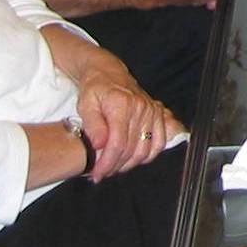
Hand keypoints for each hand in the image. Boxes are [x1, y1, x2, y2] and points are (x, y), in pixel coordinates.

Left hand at [74, 52, 183, 179]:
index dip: (107, 162)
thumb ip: (93, 125)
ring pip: (147, 149)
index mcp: (122, 104)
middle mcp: (141, 108)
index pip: (118, 143)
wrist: (108, 72)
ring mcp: (153, 111)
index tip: (97, 173)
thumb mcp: (86, 104)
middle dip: (116, 166)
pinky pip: (160, 141)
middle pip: (133, 149)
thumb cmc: (95, 89)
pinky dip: (150, 154)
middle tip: (102, 172)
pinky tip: (135, 158)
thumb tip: (100, 144)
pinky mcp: (159, 114)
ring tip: (115, 167)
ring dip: (131, 164)